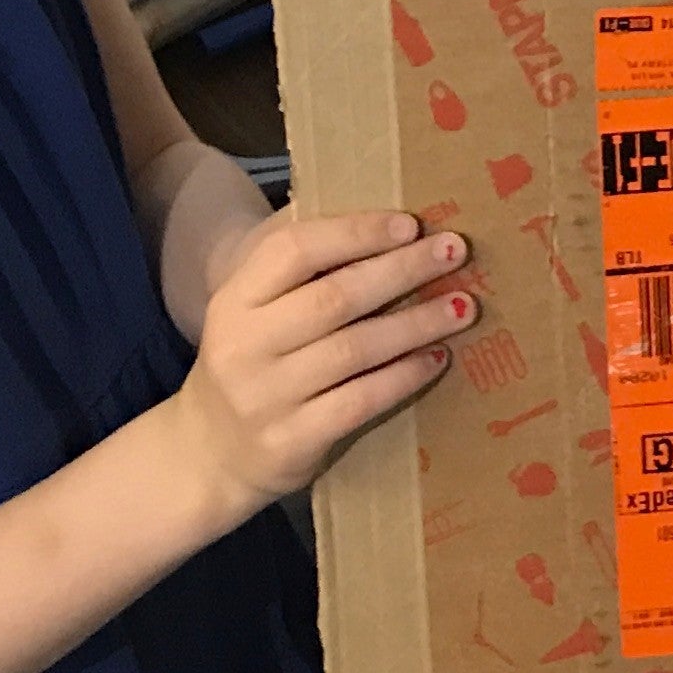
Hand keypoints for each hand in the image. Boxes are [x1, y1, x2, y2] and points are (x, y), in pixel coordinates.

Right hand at [170, 210, 465, 508]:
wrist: (209, 454)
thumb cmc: (253, 363)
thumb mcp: (253, 311)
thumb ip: (299, 268)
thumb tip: (377, 218)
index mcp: (235, 300)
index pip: (294, 250)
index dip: (355, 232)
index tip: (411, 223)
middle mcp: (244, 346)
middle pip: (333, 297)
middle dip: (401, 269)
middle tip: (455, 251)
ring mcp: (265, 398)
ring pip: (353, 349)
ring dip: (416, 323)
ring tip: (463, 305)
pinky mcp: (290, 442)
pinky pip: (359, 402)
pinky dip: (403, 376)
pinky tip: (437, 358)